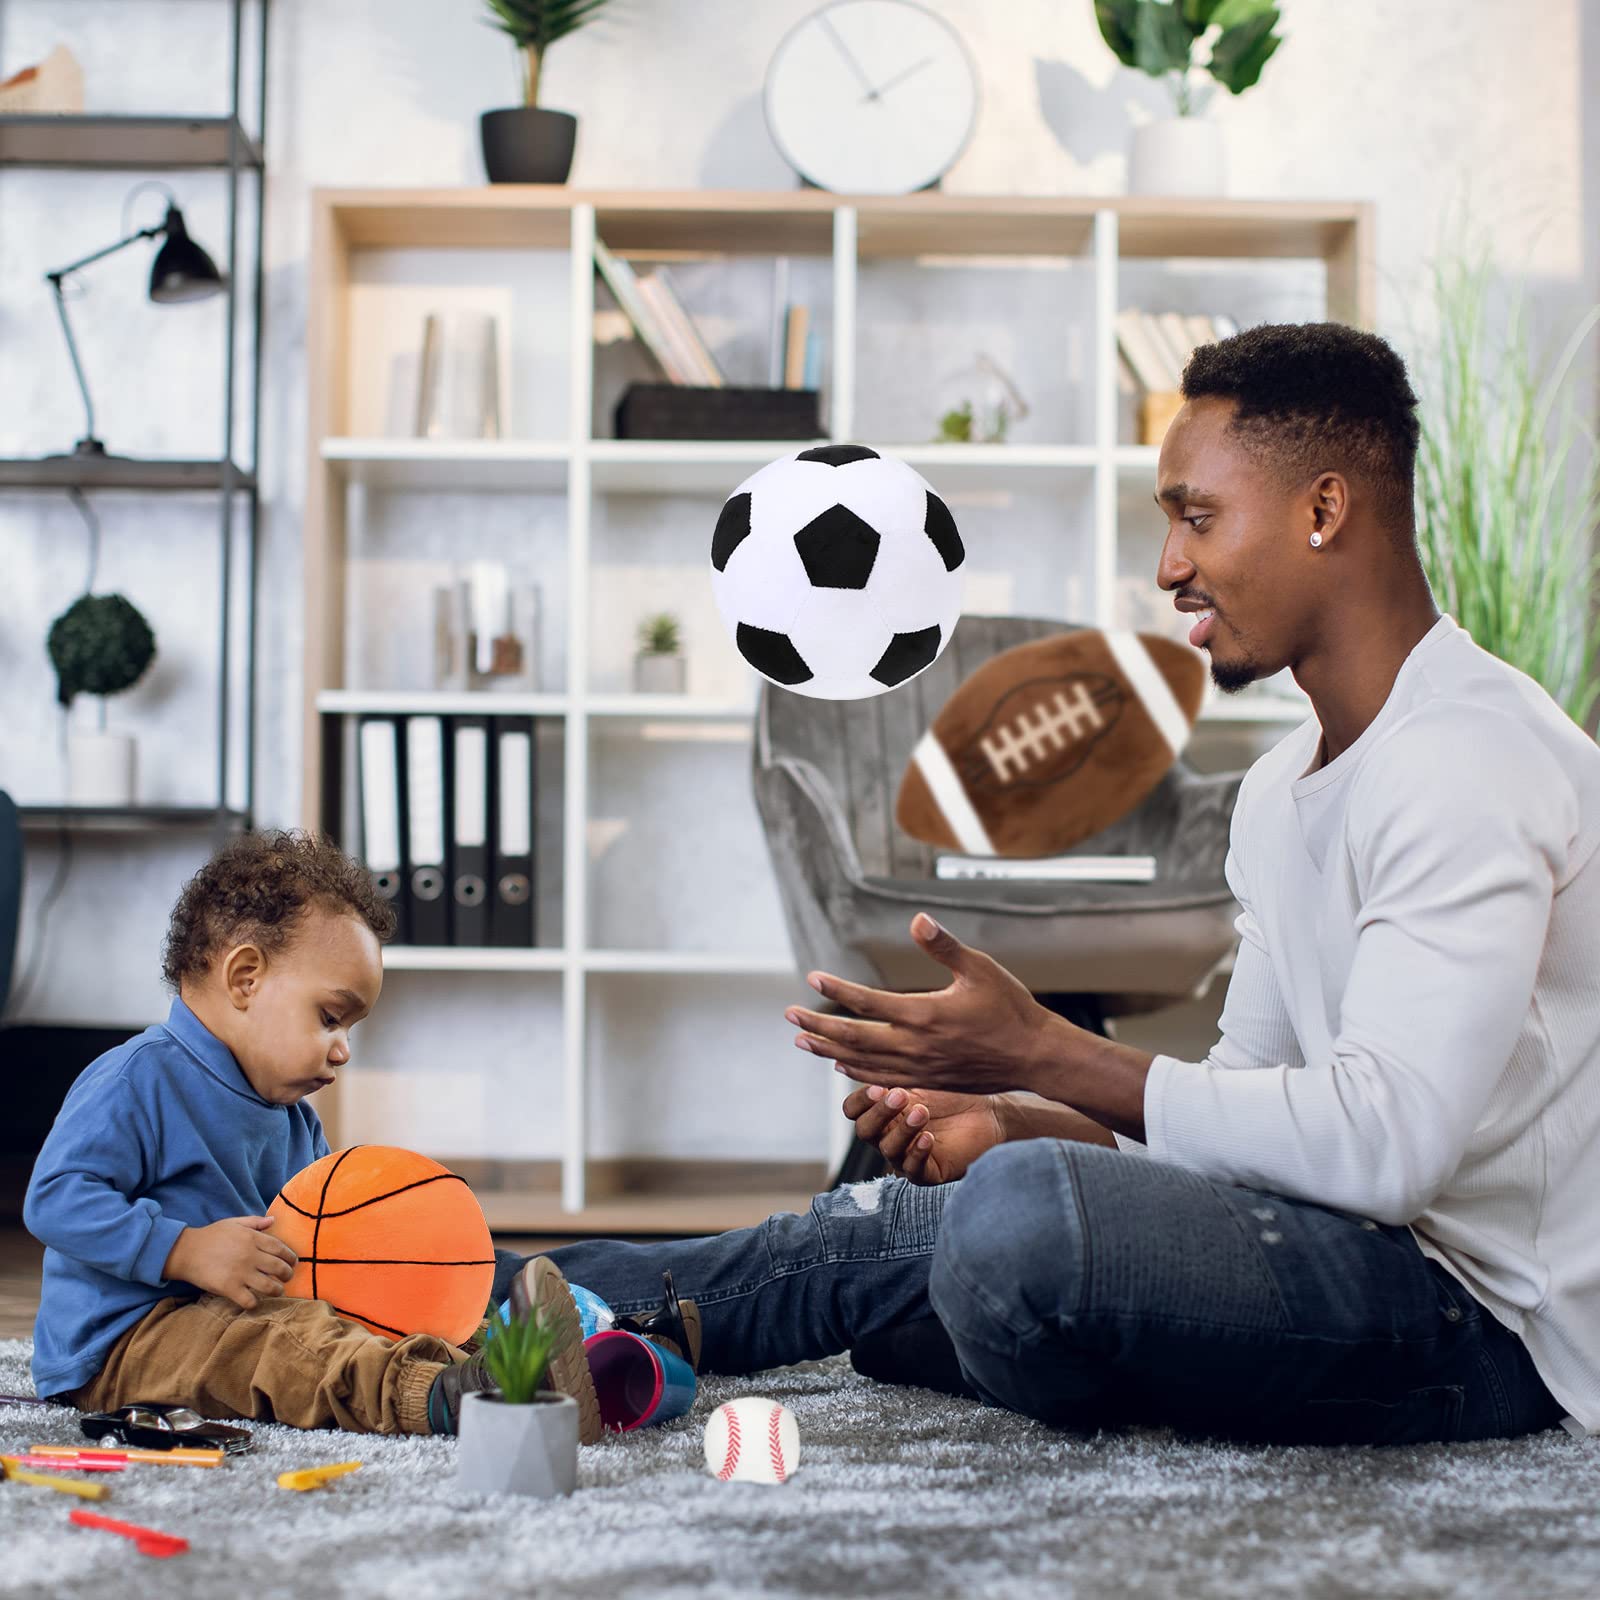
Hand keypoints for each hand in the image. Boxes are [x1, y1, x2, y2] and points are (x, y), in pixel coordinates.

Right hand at [164, 1216, 297, 1310]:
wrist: (186, 1251)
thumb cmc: (211, 1236)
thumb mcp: (234, 1223)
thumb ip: (255, 1222)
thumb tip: (273, 1219)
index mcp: (252, 1238)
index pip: (280, 1248)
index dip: (290, 1256)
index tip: (293, 1262)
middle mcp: (250, 1255)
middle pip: (279, 1268)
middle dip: (287, 1274)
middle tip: (287, 1278)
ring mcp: (240, 1273)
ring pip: (269, 1286)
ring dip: (277, 1290)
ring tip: (277, 1291)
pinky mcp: (228, 1288)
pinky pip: (249, 1300)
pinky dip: (255, 1303)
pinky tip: (254, 1301)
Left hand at [785, 912, 1060, 1094]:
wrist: (1035, 1057)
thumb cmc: (1010, 1008)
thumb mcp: (980, 969)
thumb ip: (944, 946)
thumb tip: (917, 918)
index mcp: (924, 1015)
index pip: (866, 1003)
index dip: (836, 991)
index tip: (812, 978)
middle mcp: (915, 1046)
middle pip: (853, 1038)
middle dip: (817, 1026)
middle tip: (789, 1016)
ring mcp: (919, 1068)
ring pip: (862, 1063)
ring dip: (829, 1051)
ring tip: (802, 1042)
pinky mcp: (927, 1081)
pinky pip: (882, 1079)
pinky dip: (856, 1072)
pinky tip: (841, 1065)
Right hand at [843, 1083, 1008, 1185]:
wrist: (989, 1112)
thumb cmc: (953, 1093)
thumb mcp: (920, 1077)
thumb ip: (889, 1071)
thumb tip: (848, 1058)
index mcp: (882, 1110)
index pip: (853, 1110)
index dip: (860, 1101)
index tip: (877, 1087)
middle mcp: (889, 1134)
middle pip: (864, 1131)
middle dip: (879, 1113)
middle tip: (899, 1096)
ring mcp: (906, 1155)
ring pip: (888, 1149)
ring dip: (903, 1130)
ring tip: (922, 1112)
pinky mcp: (927, 1173)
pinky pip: (913, 1169)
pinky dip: (917, 1153)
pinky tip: (928, 1137)